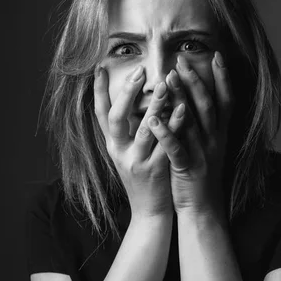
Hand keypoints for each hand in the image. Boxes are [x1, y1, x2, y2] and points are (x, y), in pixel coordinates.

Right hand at [93, 65, 185, 218]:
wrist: (149, 213)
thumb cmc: (142, 178)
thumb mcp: (127, 154)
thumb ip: (127, 131)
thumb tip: (131, 101)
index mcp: (112, 146)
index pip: (100, 114)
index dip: (98, 91)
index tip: (99, 67)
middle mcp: (120, 152)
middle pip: (116, 119)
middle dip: (126, 93)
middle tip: (140, 71)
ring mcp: (137, 162)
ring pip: (143, 131)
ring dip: (154, 106)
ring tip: (164, 84)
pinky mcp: (155, 171)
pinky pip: (165, 145)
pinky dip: (173, 126)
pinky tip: (183, 109)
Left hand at [147, 51, 234, 216]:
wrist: (203, 209)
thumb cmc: (199, 175)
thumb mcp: (206, 147)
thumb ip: (201, 125)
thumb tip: (191, 101)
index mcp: (219, 135)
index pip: (226, 101)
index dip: (223, 79)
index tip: (217, 56)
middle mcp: (214, 141)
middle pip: (208, 105)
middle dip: (196, 81)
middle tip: (182, 60)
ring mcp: (202, 154)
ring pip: (193, 122)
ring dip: (181, 99)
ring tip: (168, 77)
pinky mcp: (188, 168)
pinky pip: (176, 148)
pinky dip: (166, 133)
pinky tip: (153, 120)